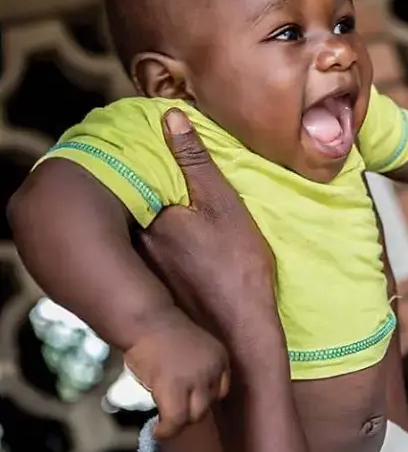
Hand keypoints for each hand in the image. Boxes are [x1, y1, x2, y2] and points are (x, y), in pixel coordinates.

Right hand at [126, 311, 230, 438]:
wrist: (146, 320)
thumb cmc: (161, 334)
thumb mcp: (193, 351)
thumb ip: (198, 372)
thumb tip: (191, 401)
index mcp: (221, 358)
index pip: (220, 391)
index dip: (201, 399)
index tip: (186, 403)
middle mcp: (214, 368)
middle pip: (207, 405)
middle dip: (188, 411)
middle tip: (170, 410)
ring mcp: (196, 378)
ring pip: (194, 416)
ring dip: (178, 422)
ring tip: (165, 424)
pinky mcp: (175, 386)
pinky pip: (176, 420)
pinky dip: (167, 430)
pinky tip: (157, 431)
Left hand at [137, 110, 280, 362]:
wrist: (237, 334)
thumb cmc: (238, 269)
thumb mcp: (224, 207)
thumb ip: (197, 162)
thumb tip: (170, 117)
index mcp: (146, 214)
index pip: (128, 172)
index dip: (132, 154)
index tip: (132, 137)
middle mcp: (130, 240)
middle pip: (123, 201)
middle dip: (128, 184)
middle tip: (137, 164)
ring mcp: (133, 267)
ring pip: (127, 228)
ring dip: (132, 214)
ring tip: (153, 202)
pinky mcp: (143, 287)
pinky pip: (133, 254)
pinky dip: (141, 243)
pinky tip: (161, 244)